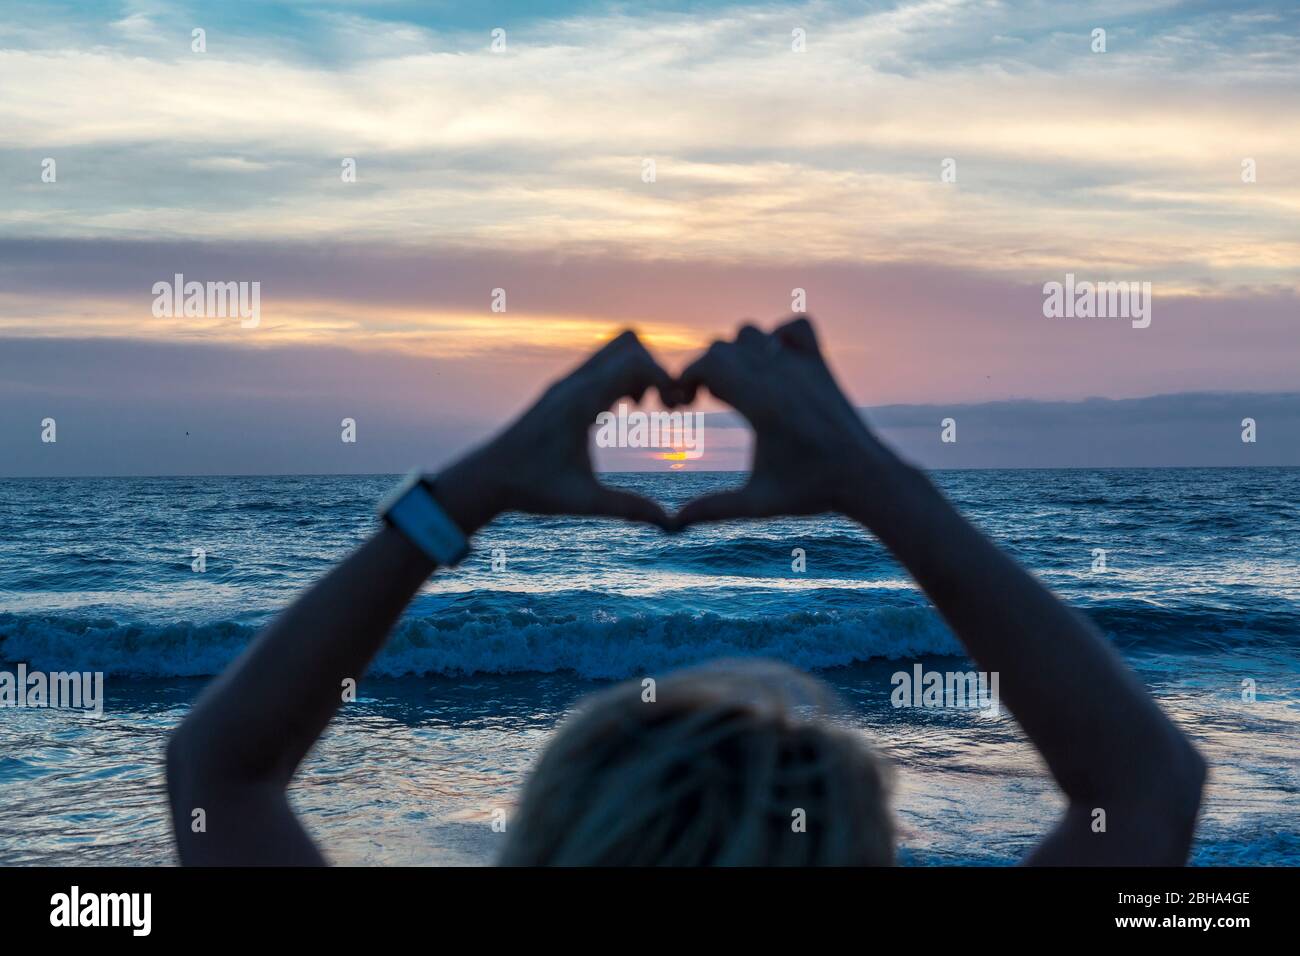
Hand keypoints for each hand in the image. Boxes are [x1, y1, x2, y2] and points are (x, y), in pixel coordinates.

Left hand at [436, 330, 680, 533]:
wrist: (487, 477)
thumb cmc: (532, 488)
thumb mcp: (584, 501)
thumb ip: (629, 508)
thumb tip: (670, 525)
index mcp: (581, 402)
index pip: (634, 361)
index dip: (665, 378)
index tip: (675, 409)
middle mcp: (574, 383)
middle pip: (628, 342)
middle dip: (655, 367)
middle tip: (665, 405)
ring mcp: (566, 383)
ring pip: (613, 350)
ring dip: (637, 372)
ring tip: (645, 408)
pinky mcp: (562, 390)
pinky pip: (599, 366)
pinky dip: (619, 378)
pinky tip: (618, 413)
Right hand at [674, 317, 900, 527]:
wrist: (864, 477)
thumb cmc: (811, 491)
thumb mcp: (758, 502)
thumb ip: (713, 509)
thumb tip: (674, 523)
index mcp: (763, 405)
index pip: (708, 365)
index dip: (684, 379)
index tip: (682, 404)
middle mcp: (781, 376)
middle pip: (723, 347)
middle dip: (703, 369)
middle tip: (700, 399)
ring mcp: (802, 365)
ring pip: (751, 333)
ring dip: (735, 352)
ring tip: (734, 384)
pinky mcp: (820, 364)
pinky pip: (794, 326)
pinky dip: (776, 336)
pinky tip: (771, 364)